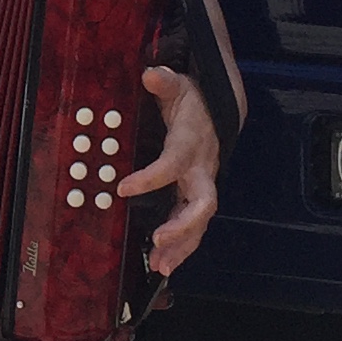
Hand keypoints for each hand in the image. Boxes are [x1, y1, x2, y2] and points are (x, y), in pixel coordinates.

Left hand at [114, 64, 222, 275]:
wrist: (218, 113)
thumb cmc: (193, 102)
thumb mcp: (179, 85)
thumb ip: (164, 81)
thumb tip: (149, 74)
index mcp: (191, 143)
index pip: (173, 164)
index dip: (151, 177)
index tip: (123, 188)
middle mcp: (201, 169)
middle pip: (202, 203)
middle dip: (183, 225)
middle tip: (158, 239)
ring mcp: (201, 186)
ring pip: (199, 223)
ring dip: (181, 246)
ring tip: (161, 266)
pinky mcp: (196, 197)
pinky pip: (192, 228)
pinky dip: (180, 248)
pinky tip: (163, 265)